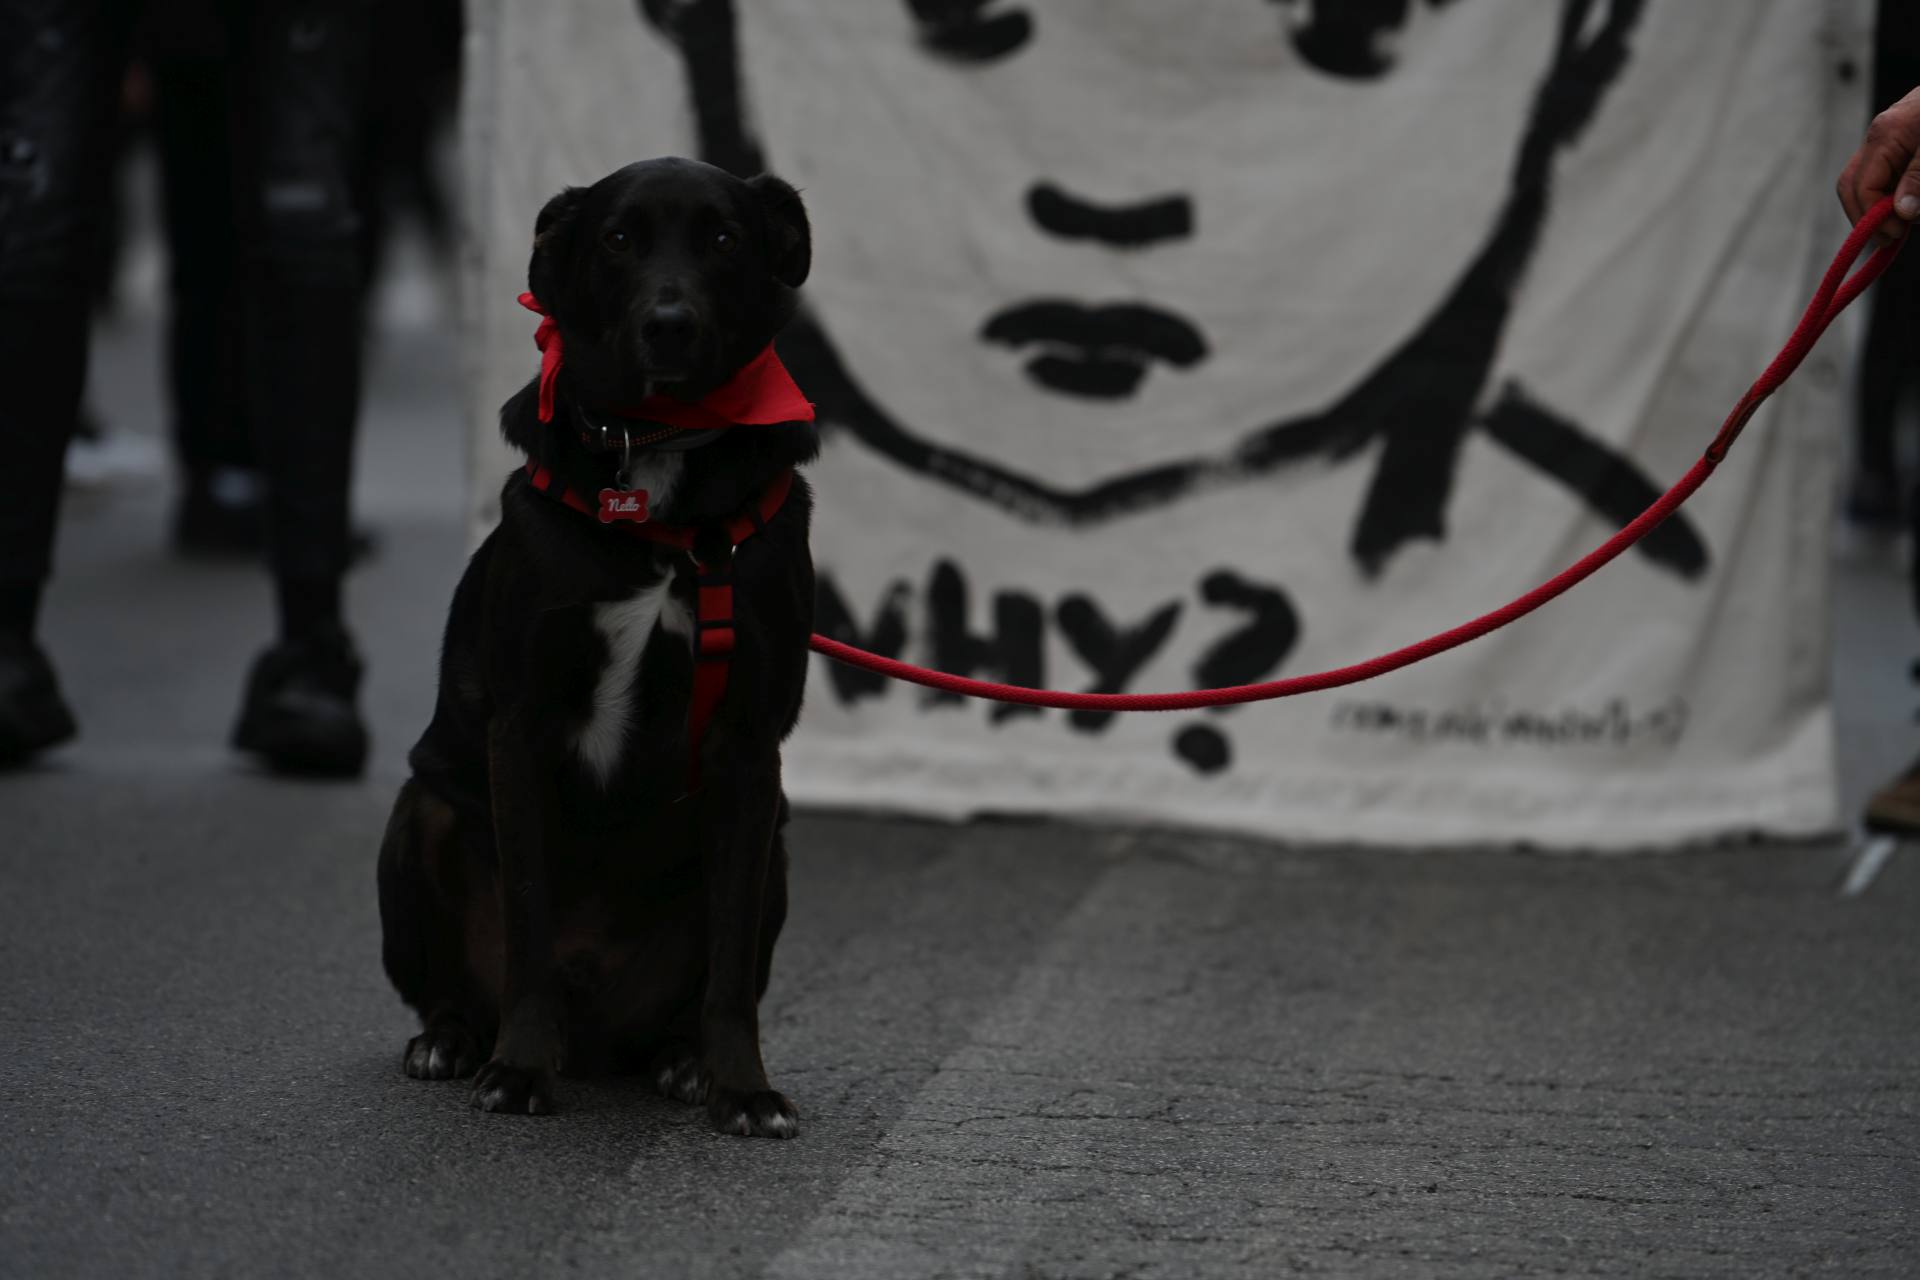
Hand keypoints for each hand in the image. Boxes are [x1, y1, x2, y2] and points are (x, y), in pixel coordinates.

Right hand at [1838, 86, 1919, 236]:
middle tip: (1893, 237)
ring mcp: (1887, 139)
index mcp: (1885, 134)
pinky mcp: (1901, 142)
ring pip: (1868, 182)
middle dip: (1867, 215)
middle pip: (1852, 185)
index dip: (1872, 216)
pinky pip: (1887, 174)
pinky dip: (1897, 191)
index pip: (1861, 186)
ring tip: (1915, 214)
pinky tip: (1913, 199)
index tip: (1898, 234)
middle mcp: (1879, 136)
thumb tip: (1903, 211)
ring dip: (1884, 205)